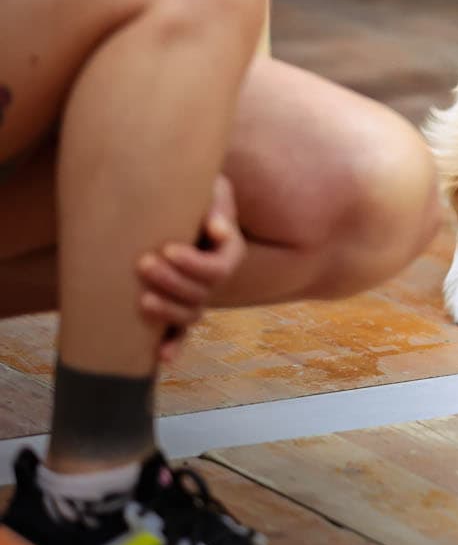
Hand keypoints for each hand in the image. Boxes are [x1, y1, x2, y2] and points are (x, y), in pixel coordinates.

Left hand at [138, 177, 246, 365]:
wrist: (168, 199)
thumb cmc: (192, 190)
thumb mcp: (211, 187)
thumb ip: (218, 203)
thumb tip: (217, 231)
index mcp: (229, 250)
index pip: (218, 269)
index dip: (194, 265)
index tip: (167, 249)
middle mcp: (215, 276)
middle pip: (202, 293)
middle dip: (172, 283)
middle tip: (143, 264)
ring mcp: (196, 293)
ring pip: (191, 315)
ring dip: (168, 312)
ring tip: (141, 299)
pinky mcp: (176, 303)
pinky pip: (180, 332)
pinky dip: (174, 346)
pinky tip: (162, 357)